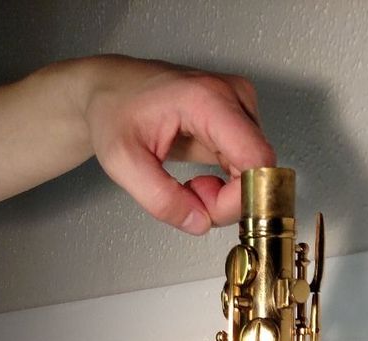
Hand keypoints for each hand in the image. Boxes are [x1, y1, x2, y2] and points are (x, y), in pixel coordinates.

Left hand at [81, 56, 274, 233]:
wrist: (109, 90)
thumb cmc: (113, 112)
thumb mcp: (122, 163)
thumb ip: (161, 199)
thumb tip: (200, 223)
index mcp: (208, 100)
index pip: (256, 160)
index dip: (239, 198)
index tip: (206, 209)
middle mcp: (233, 98)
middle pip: (258, 171)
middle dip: (226, 201)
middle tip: (188, 198)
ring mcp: (239, 107)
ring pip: (254, 174)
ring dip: (224, 196)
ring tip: (189, 186)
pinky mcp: (238, 121)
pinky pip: (246, 169)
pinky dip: (225, 187)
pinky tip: (199, 180)